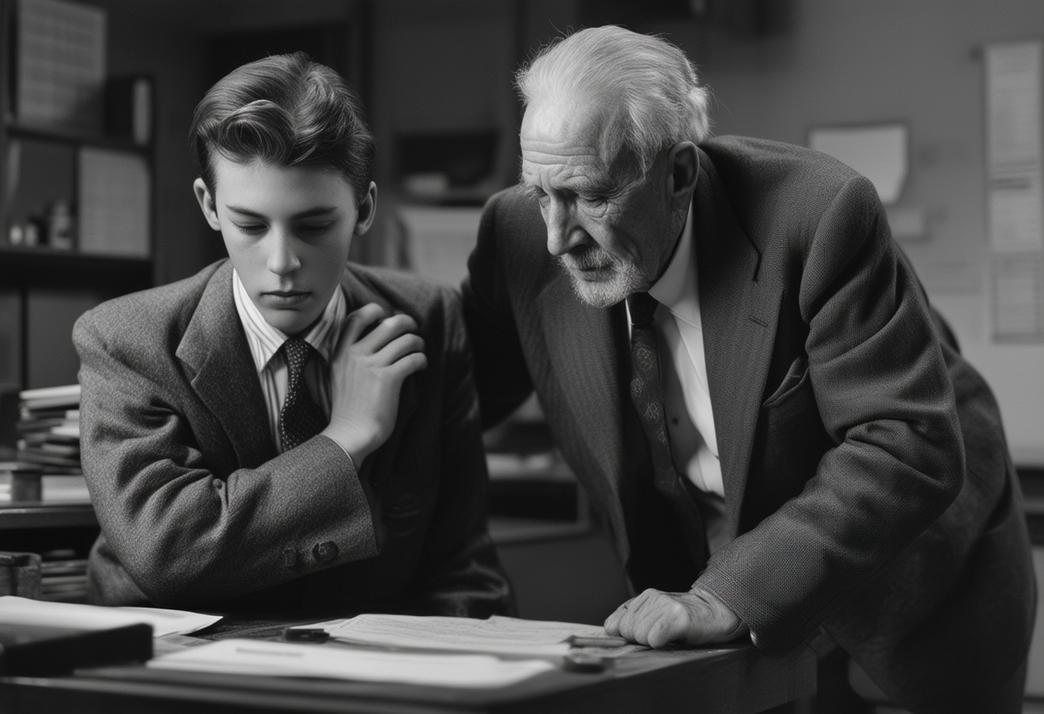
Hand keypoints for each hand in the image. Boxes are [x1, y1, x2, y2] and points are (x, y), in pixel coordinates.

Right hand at [322, 303, 426, 463]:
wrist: (349, 434)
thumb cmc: (347, 409)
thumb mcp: (338, 376)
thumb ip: (350, 357)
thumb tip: (375, 340)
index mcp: (341, 352)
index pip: (357, 318)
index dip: (375, 311)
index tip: (385, 316)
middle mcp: (355, 355)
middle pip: (389, 323)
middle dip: (407, 323)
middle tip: (413, 330)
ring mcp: (372, 366)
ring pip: (406, 340)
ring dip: (418, 343)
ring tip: (420, 350)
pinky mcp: (389, 379)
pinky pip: (413, 358)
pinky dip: (421, 359)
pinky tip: (421, 366)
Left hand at [603, 587, 747, 648]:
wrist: (717, 610)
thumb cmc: (686, 618)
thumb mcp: (656, 614)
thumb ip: (632, 618)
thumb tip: (610, 628)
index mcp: (644, 598)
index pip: (615, 623)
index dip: (626, 636)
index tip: (642, 637)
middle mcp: (653, 597)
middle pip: (626, 631)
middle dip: (640, 639)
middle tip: (661, 635)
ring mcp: (665, 605)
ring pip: (639, 635)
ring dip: (653, 642)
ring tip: (670, 636)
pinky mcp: (678, 617)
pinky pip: (655, 638)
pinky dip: (661, 643)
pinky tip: (674, 637)